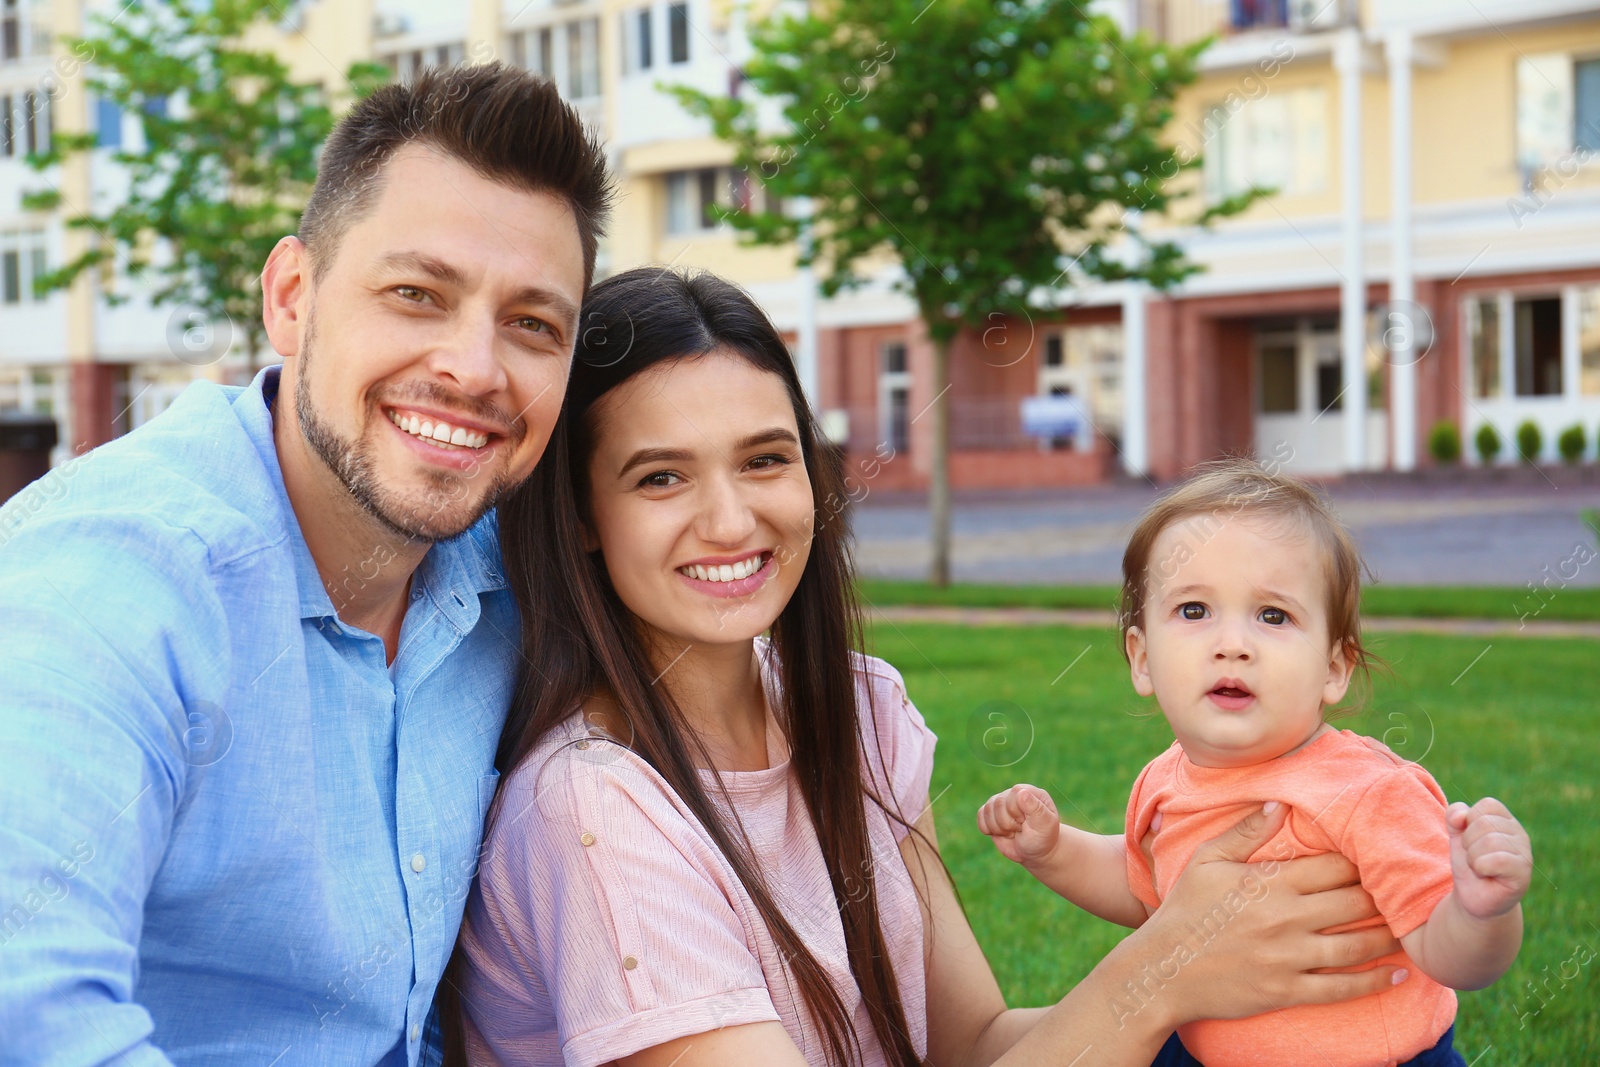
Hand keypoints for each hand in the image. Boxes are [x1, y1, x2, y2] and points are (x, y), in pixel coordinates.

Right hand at [976, 784, 1060, 868]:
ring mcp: (1001, 804)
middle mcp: (1013, 794)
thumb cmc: (1043, 838)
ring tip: (1013, 832)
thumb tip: (1021, 792)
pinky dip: (988, 829)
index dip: (1016, 812)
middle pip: (998, 803)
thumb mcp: (1044, 824)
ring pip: (987, 810)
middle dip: (1008, 823)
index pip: (1013, 793)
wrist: (1035, 853)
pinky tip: (1001, 833)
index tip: (1026, 823)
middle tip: (1021, 829)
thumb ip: (1035, 808)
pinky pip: (980, 816)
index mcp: (1029, 792)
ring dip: (999, 828)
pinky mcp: (990, 813)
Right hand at [1144, 803, 1406, 1026]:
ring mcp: (1289, 957)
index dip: (1362, 863)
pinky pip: (1341, 988)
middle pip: (1354, 904)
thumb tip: (1280, 804)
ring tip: (1409, 933)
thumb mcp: (1207, 861)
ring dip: (1388, 939)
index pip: (1334, 867)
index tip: (1379, 861)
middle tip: (1402, 895)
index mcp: (1270, 882)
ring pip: (1356, 946)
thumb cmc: (1184, 910)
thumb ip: (1246, 832)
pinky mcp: (1287, 990)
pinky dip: (1374, 983)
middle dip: (1382, 898)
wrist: (1162, 969)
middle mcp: (1287, 918)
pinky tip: (1397, 977)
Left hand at [1447, 797, 1530, 919]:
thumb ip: (1455, 817)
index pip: (1487, 805)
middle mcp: (1520, 834)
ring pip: (1489, 841)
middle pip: (1484, 823)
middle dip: (1468, 842)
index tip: (1471, 839)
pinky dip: (1481, 867)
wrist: (1473, 897)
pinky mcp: (1523, 873)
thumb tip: (1460, 814)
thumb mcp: (1457, 836)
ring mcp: (1524, 853)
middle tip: (1474, 858)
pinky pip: (1497, 860)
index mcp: (1506, 820)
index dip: (1469, 822)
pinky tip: (1486, 875)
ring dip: (1473, 857)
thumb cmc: (1469, 864)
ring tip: (1480, 867)